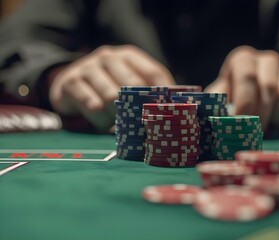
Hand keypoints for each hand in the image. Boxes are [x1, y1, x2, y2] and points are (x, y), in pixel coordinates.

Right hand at [49, 45, 174, 129]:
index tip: (169, 112)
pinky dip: (101, 120)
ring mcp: (88, 67)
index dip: (164, 94)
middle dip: (139, 108)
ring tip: (119, 124)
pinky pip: (92, 106)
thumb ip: (150, 92)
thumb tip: (175, 109)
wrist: (71, 83)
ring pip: (111, 98)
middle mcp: (109, 57)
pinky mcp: (71, 82)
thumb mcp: (129, 82)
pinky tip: (103, 122)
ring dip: (118, 116)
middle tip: (142, 125)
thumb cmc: (109, 85)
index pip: (153, 73)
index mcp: (129, 56)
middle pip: (132, 85)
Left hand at [205, 46, 278, 131]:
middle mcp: (267, 61)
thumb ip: (214, 105)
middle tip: (254, 132)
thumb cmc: (232, 99)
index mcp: (243, 60)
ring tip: (268, 125)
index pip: (246, 76)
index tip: (241, 123)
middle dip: (260, 114)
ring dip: (278, 115)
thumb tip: (208, 119)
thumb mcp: (219, 98)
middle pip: (268, 86)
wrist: (259, 97)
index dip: (244, 102)